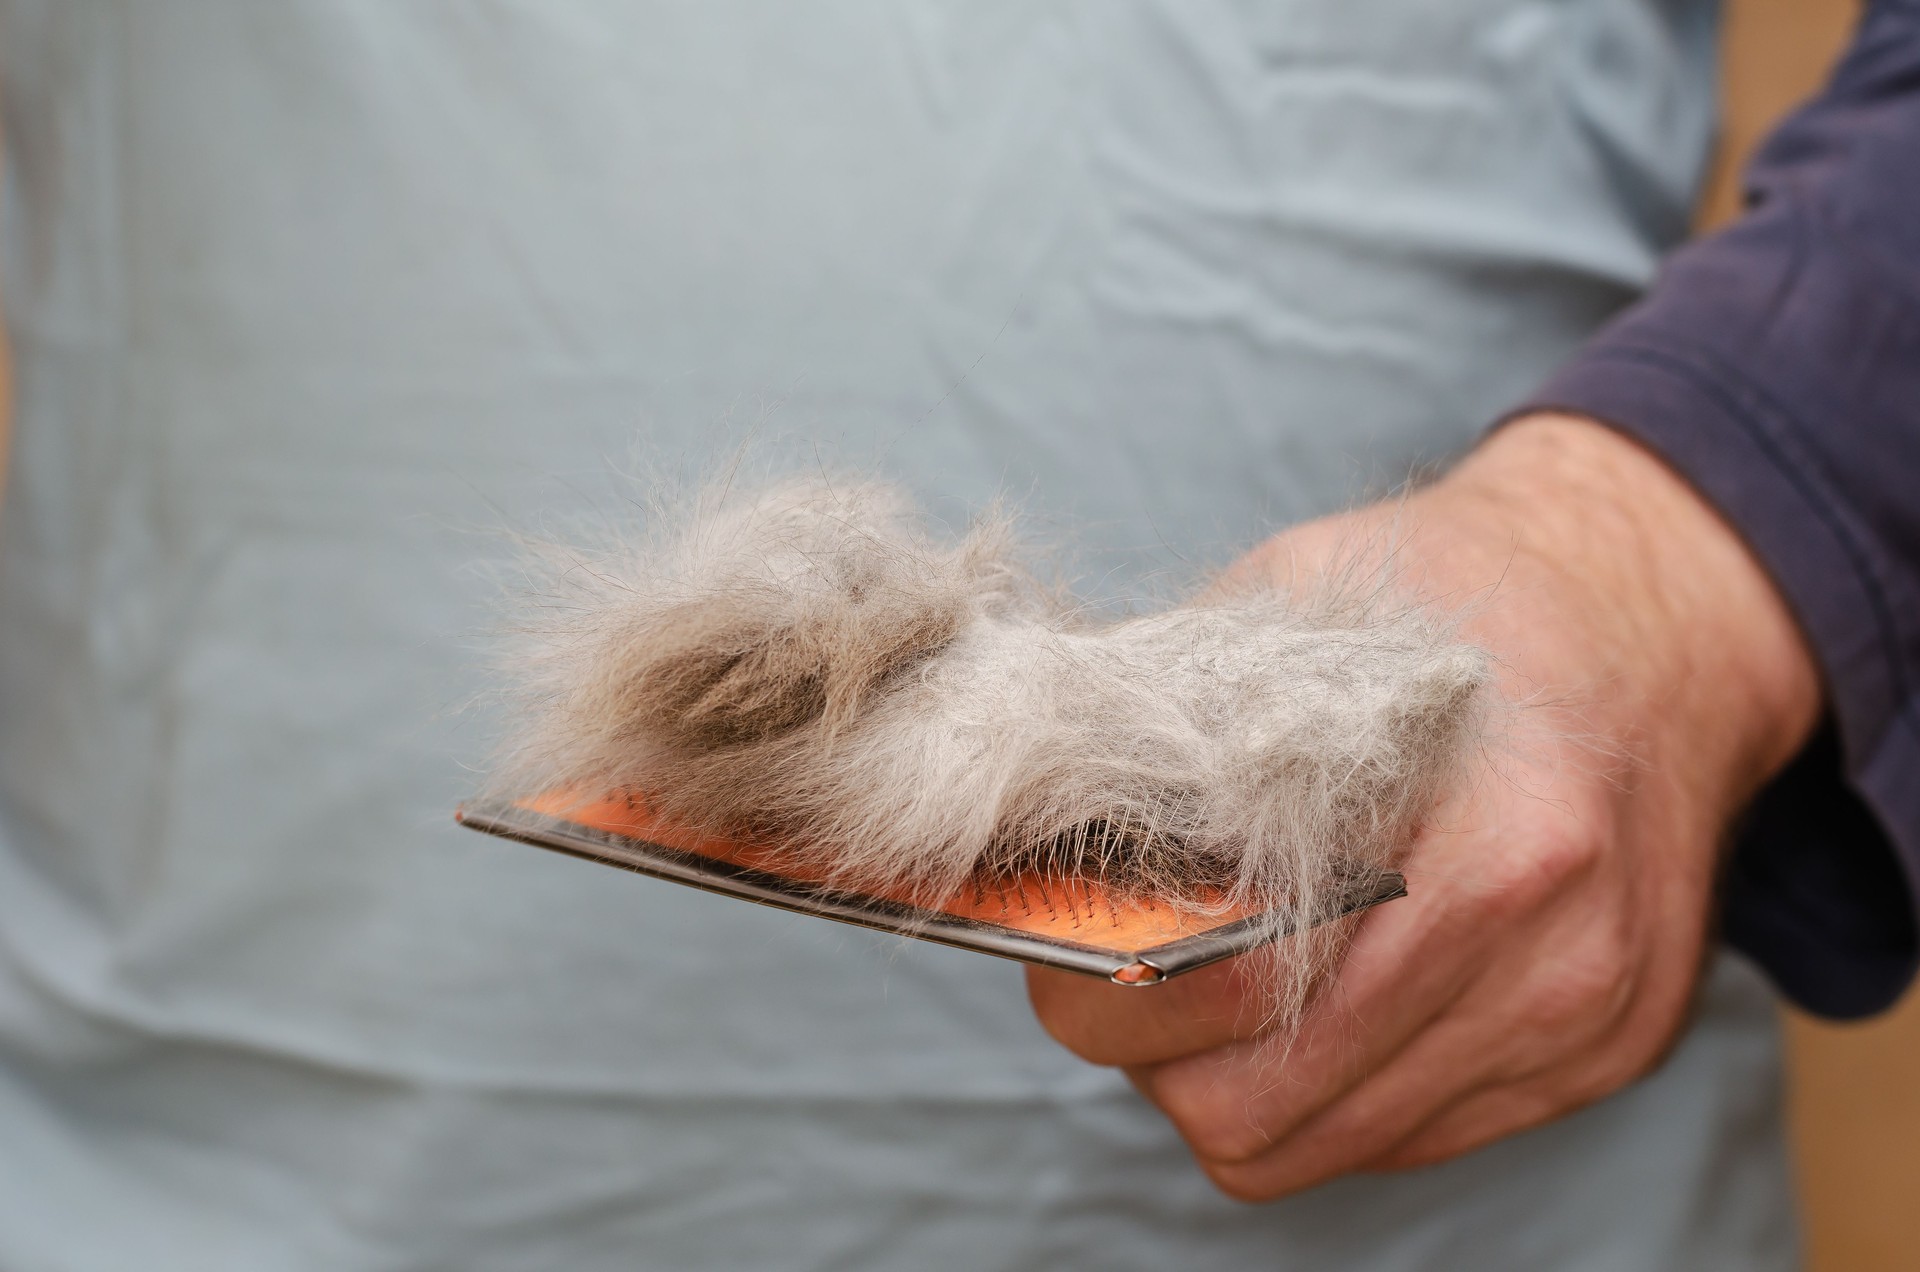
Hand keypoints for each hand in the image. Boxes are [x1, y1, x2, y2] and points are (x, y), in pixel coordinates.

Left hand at [1026, 414, 1820, 1200]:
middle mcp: (1556, 970)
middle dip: (1156, 1059)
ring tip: (1209, 976)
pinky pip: (1402, 1131)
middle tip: (1117, 973)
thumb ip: (1180, 710)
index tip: (1055, 952)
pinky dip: (1324, 1082)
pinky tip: (1313, 985)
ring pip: (1327, 1146)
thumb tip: (1031, 803)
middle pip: (1268, 1114)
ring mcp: (1582, 1033)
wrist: (1664, 616)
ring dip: (1237, 1079)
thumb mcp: (1311, 600)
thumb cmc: (1476, 595)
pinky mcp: (1594, 1063)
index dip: (1110, 994)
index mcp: (1501, 849)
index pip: (1249, 998)